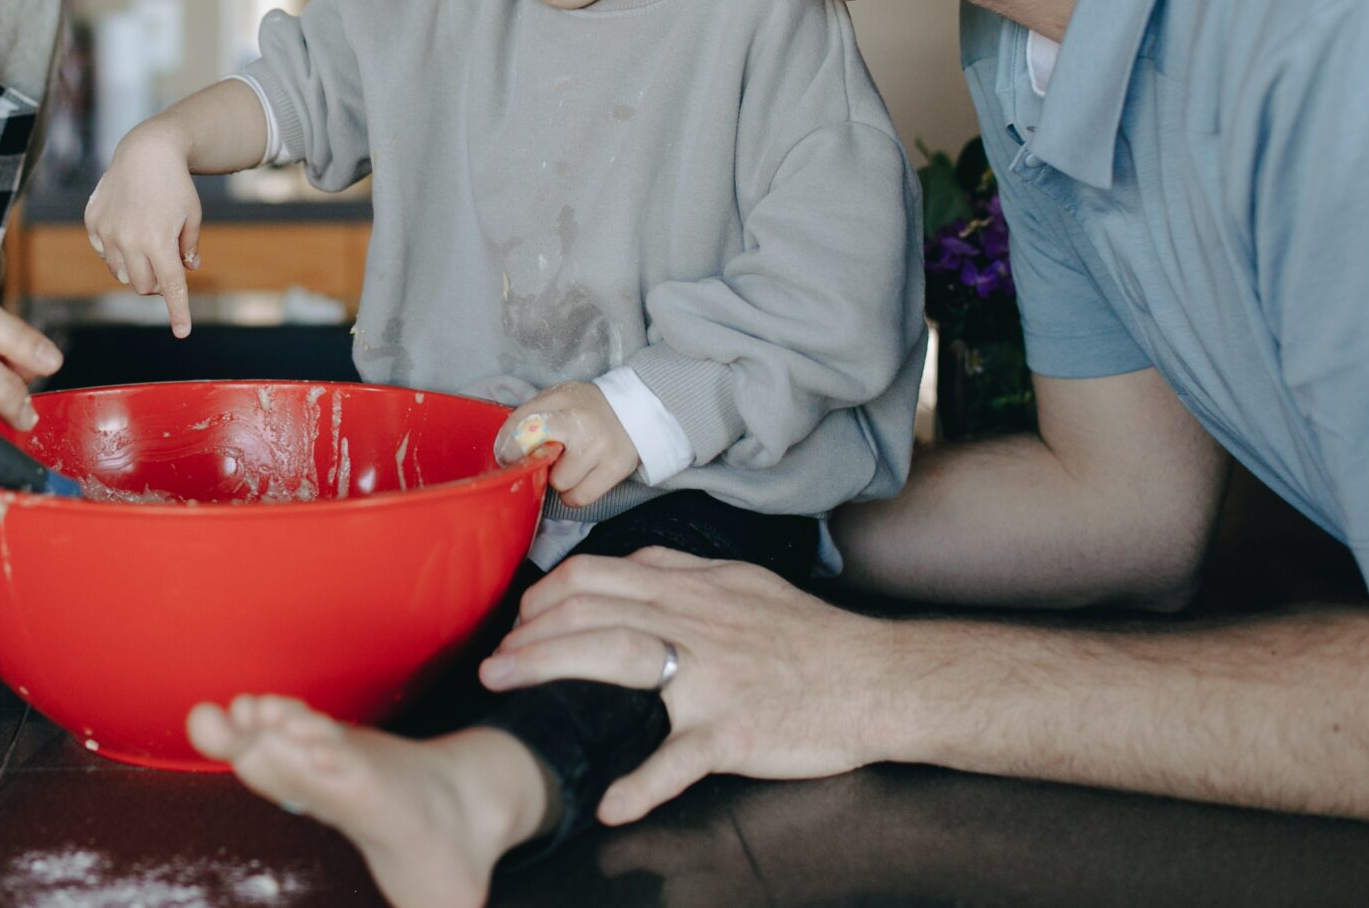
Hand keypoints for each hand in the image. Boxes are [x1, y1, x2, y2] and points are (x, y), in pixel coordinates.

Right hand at [82, 122, 203, 335]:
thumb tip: (186, 271)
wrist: (146, 151)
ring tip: (147, 241)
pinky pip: (104, 253)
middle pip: (142, 286)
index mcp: (159, 242)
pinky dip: (117, 251)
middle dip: (156, 283)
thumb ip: (188, 247)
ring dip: (136, 267)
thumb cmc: (175, 184)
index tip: (183, 332)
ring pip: (121, 273)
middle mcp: (129, 241)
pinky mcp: (93, 223)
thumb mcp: (192, 216)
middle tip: (167, 265)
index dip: (178, 311)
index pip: (170, 287)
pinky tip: (128, 227)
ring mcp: (107, 233)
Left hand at [478, 546, 884, 823]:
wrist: (877, 678)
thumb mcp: (743, 582)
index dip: (544, 596)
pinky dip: (642, 785)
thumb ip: (684, 570)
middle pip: (588, 611)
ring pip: (615, 659)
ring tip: (509, 697)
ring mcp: (710, 677)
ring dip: (551, 675)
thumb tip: (633, 563)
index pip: (595, 575)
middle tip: (491, 667)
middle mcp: (691, 622)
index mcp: (690, 589)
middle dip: (527, 637)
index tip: (519, 623)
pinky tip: (610, 805)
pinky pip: (679, 759)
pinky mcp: (732, 732)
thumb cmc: (808, 635)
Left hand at [496, 380, 639, 507]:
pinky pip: (580, 497)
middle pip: (540, 459)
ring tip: (568, 467)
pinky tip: (578, 481)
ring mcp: (601, 446)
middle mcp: (581, 421)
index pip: (522, 425)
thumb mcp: (558, 399)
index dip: (509, 446)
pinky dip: (573, 495)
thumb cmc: (587, 408)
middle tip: (543, 460)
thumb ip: (532, 417)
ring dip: (558, 481)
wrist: (637, 409)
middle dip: (537, 464)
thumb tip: (505, 451)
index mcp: (561, 398)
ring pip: (560, 483)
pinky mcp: (616, 467)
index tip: (508, 456)